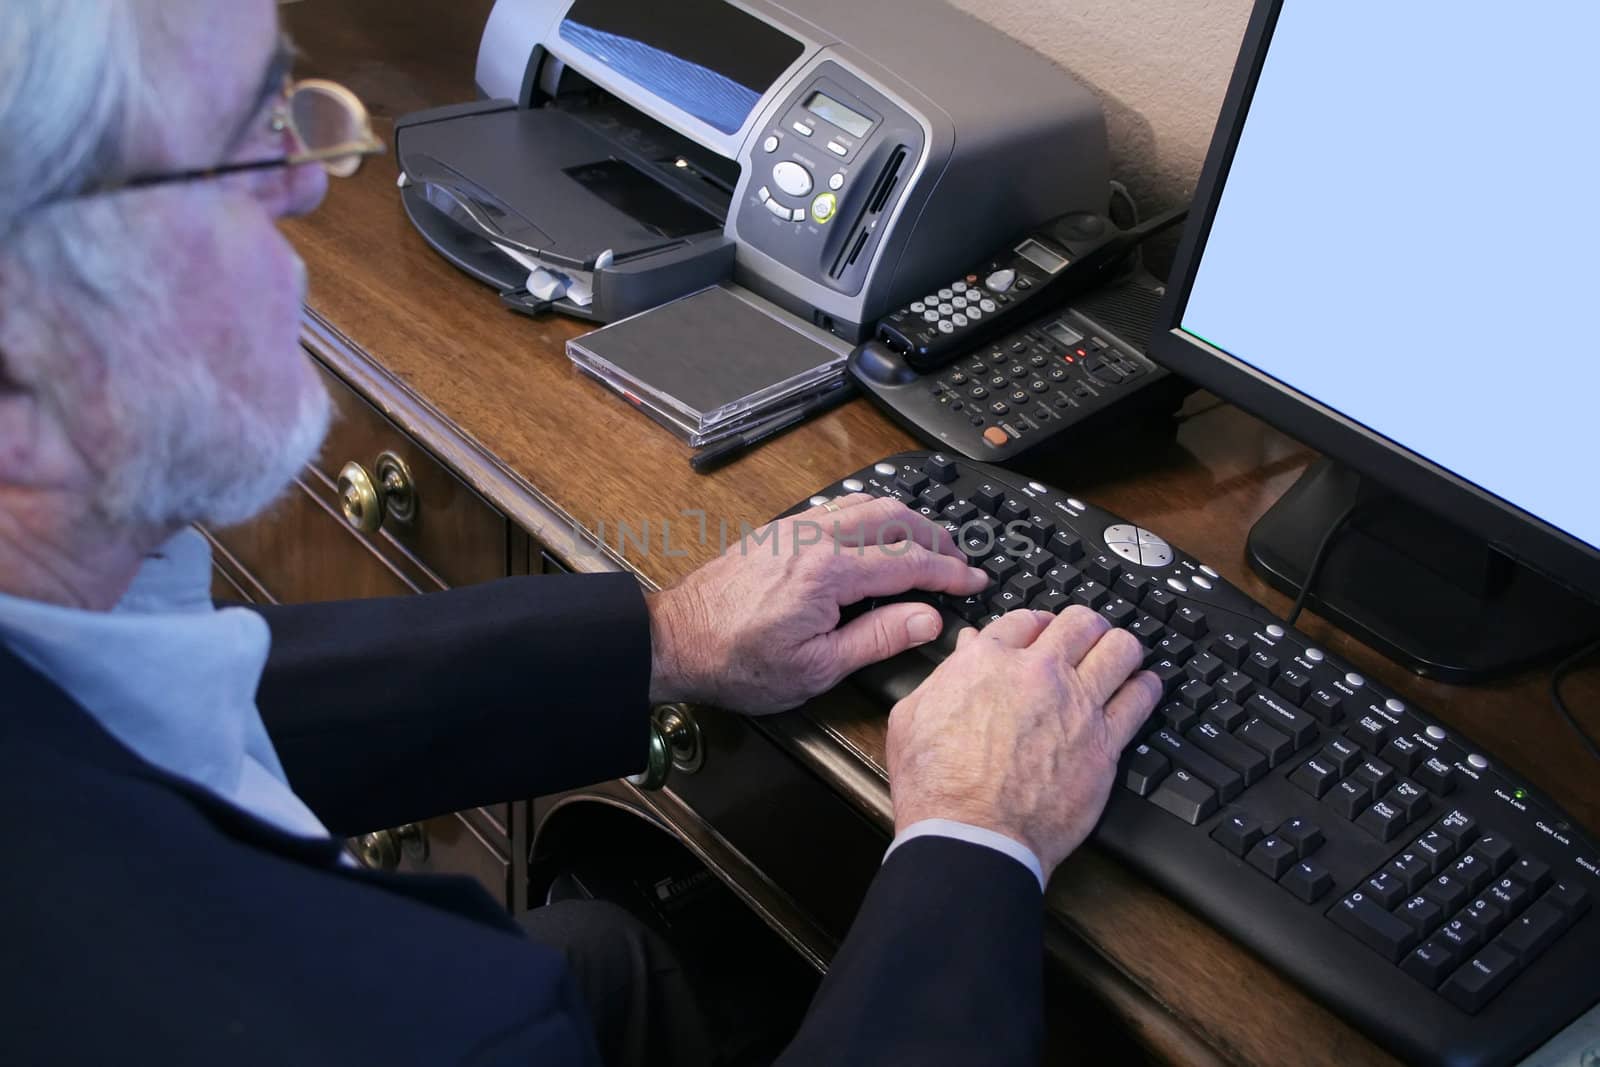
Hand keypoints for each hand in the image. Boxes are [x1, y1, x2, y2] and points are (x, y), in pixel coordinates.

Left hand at [647, 494, 989, 712]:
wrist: (675, 640)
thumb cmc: (738, 662)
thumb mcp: (817, 668)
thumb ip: (879, 638)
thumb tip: (928, 618)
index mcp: (829, 573)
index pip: (909, 562)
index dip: (950, 572)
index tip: (975, 581)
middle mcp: (814, 539)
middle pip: (894, 516)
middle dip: (935, 535)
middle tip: (958, 559)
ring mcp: (794, 529)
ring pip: (865, 503)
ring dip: (904, 518)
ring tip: (926, 544)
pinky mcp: (778, 531)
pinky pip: (836, 508)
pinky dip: (870, 515)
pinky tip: (876, 534)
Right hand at [886, 606, 1160, 873]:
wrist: (972, 836)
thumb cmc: (936, 786)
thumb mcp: (912, 717)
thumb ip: (944, 676)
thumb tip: (963, 650)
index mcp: (988, 661)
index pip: (1026, 619)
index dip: (1036, 622)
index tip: (1042, 632)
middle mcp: (1038, 674)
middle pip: (1081, 622)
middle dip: (1085, 626)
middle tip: (1086, 637)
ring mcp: (1077, 706)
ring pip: (1121, 648)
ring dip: (1120, 647)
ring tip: (1119, 656)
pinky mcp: (1106, 743)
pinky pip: (1141, 697)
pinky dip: (1145, 686)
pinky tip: (1141, 688)